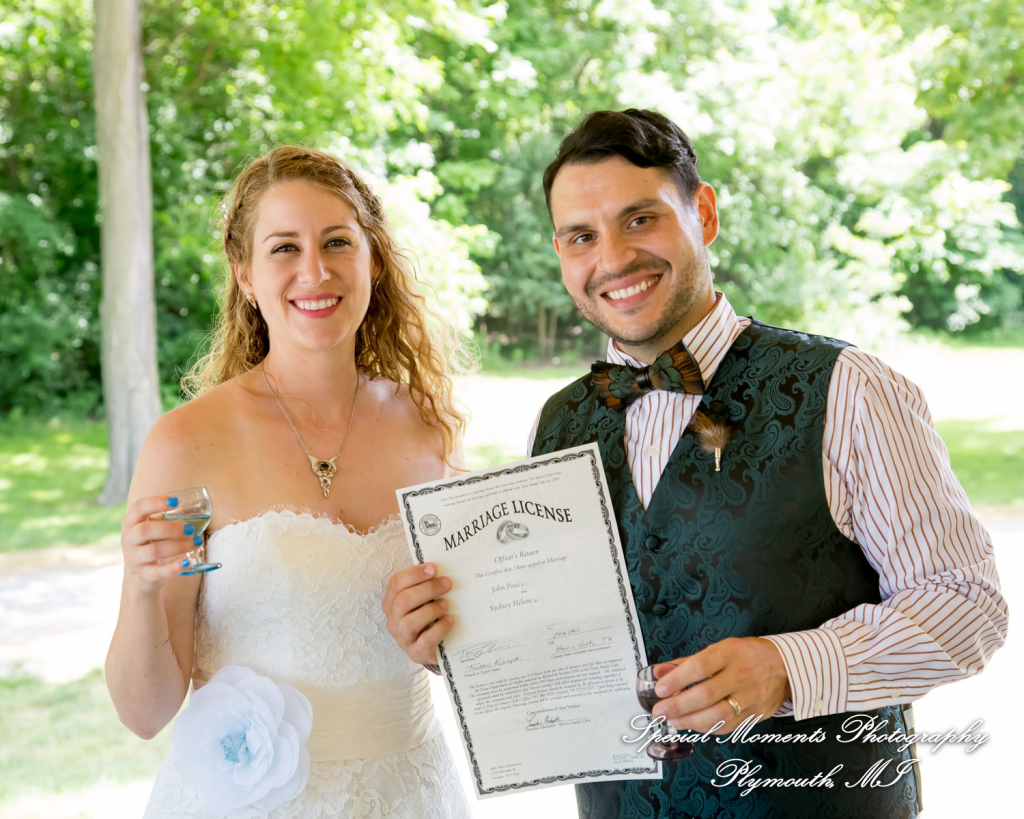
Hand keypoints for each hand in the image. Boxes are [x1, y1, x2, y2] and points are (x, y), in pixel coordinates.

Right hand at [120, 494, 204, 594]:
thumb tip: (196, 507)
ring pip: (154, 551)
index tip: (175, 501)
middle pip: (144, 530)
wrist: (141, 577)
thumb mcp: (152, 530)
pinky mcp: (144, 576)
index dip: (156, 502)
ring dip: (178, 546)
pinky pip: (159, 572)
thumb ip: (165, 519)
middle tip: (191, 529)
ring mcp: (134, 559)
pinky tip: (187, 562)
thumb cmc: (151, 545)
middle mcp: (128, 540)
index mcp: (130, 524)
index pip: (138, 508)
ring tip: (197, 543)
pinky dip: (174, 567)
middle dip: (170, 528)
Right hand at [383, 563, 454, 665]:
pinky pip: (425, 641)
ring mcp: (403, 638)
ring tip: (446, 604)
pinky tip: (449, 620)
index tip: (434, 568)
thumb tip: (438, 568)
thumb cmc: (428, 618)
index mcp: (391, 603)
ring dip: (431, 610)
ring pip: (409, 622)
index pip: (396, 584)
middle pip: (403, 601)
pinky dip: (439, 628)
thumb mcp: (422, 600)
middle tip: (447, 584)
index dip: (414, 574)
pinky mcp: (416, 653)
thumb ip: (424, 585)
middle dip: (427, 589)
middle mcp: (393, 621)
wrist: (434, 648)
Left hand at [651, 637, 790, 733]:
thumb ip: (687, 663)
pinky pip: (728, 726)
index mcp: (730, 653)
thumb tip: (658, 673)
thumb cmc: (746, 655)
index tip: (660, 689)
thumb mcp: (718, 650)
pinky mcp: (756, 715)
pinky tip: (692, 725)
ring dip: (691, 721)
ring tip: (672, 721)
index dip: (678, 679)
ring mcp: (751, 697)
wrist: (785, 666)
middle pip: (707, 694)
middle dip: (679, 705)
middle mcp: (741, 675)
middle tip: (659, 711)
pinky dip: (707, 728)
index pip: (701, 666)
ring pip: (718, 715)